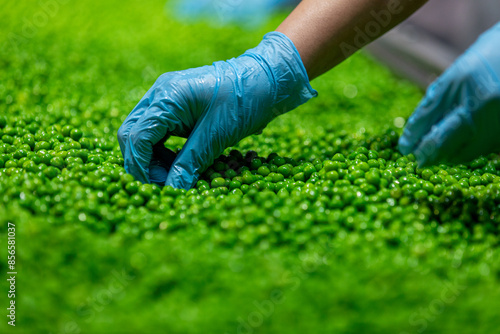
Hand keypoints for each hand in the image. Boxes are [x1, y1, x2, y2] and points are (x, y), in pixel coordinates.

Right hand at [118, 32, 316, 188]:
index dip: (142, 166)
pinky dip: (162, 149)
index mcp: (167, 96)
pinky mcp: (175, 104)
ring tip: (173, 174)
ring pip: (141, 133)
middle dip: (142, 162)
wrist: (266, 80)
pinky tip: (177, 162)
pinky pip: (157, 130)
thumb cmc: (244, 101)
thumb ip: (189, 164)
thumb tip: (172, 191)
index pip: (137, 136)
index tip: (160, 186)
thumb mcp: (216, 136)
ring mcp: (166, 97)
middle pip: (131, 134)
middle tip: (164, 182)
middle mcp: (160, 93)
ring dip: (151, 157)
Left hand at [399, 22, 499, 165]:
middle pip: (442, 139)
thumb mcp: (456, 74)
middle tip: (417, 159)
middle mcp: (479, 101)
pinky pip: (479, 150)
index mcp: (459, 82)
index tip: (404, 148)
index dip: (411, 136)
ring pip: (461, 151)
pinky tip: (453, 154)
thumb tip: (415, 132)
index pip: (426, 117)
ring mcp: (495, 118)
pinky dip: (463, 154)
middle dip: (425, 153)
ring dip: (444, 157)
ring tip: (433, 158)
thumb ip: (436, 101)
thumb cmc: (484, 60)